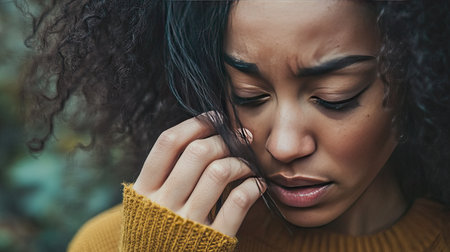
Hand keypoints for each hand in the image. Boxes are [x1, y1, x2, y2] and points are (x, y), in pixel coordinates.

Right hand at [133, 113, 265, 236]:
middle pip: (197, 152)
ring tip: (247, 164)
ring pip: (219, 172)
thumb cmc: (156, 234)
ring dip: (240, 161)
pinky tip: (257, 185)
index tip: (215, 117)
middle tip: (240, 137)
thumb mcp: (148, 206)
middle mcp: (162, 205)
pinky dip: (252, 187)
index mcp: (144, 191)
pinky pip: (238, 203)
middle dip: (223, 138)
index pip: (168, 143)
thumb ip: (163, 176)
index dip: (195, 123)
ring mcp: (187, 224)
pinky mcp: (213, 241)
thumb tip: (202, 135)